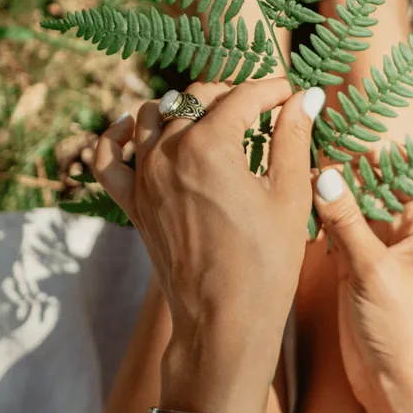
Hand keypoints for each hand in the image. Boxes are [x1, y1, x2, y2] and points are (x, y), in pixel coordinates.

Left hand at [92, 79, 324, 412]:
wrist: (223, 322)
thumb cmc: (265, 263)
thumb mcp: (289, 196)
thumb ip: (293, 138)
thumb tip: (306, 98)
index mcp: (209, 145)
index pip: (244, 96)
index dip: (274, 90)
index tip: (292, 94)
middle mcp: (168, 151)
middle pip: (199, 97)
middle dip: (233, 93)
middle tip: (262, 106)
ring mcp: (144, 176)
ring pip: (154, 114)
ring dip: (184, 106)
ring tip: (214, 118)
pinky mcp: (132, 202)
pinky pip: (107, 156)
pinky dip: (117, 134)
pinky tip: (136, 125)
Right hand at [313, 167, 412, 404]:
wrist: (391, 383)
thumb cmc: (398, 327)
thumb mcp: (372, 269)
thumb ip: (347, 220)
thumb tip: (324, 175)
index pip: (403, 172)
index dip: (374, 152)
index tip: (340, 133)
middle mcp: (406, 231)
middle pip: (375, 186)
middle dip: (345, 170)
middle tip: (310, 147)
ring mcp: (379, 246)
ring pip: (353, 205)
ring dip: (330, 192)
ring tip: (299, 169)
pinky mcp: (356, 263)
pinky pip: (339, 228)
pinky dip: (321, 217)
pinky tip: (299, 202)